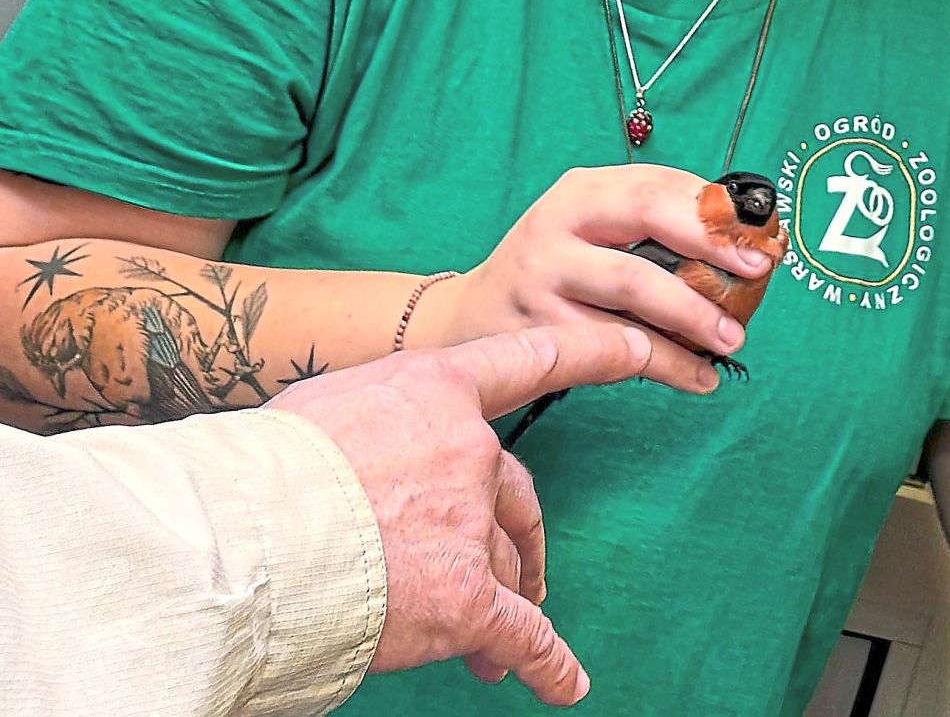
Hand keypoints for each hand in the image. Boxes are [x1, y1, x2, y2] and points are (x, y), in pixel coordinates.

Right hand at [265, 323, 653, 706]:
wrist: (231, 536)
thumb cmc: (257, 470)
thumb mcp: (323, 411)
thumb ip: (377, 427)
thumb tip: (380, 460)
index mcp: (432, 391)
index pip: (527, 363)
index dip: (594, 351)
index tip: (641, 345)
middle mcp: (466, 449)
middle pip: (512, 495)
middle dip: (516, 540)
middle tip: (515, 576)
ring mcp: (468, 523)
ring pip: (501, 565)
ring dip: (501, 602)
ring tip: (489, 650)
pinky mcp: (463, 598)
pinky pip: (520, 633)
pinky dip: (544, 661)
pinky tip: (560, 681)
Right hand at [412, 164, 773, 393]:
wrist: (469, 319)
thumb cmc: (552, 271)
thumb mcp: (589, 232)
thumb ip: (650, 231)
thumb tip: (741, 248)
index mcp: (580, 192)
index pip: (656, 183)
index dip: (713, 208)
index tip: (761, 236)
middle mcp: (556, 223)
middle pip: (644, 216)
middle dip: (709, 244)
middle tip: (755, 274)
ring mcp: (543, 275)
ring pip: (633, 287)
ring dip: (692, 315)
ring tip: (731, 340)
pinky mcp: (540, 330)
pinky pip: (615, 346)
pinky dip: (666, 364)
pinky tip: (698, 376)